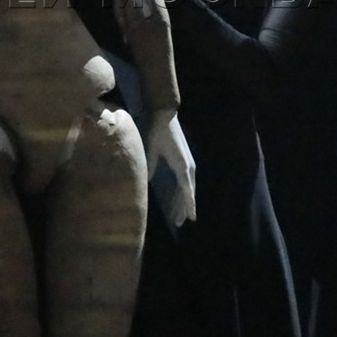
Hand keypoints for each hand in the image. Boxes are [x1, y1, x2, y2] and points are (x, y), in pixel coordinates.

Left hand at [145, 110, 196, 226]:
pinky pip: (184, 180)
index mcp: (182, 166)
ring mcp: (187, 163)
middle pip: (188, 191)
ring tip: (179, 215)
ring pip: (187, 187)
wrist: (165, 114)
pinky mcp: (183, 159)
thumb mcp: (151, 149)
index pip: (186, 190)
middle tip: (181, 222)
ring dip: (183, 200)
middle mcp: (188, 166)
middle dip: (184, 207)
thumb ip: (150, 165)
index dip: (188, 205)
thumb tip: (146, 182)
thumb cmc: (157, 131)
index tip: (191, 218)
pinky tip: (178, 197)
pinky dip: (182, 191)